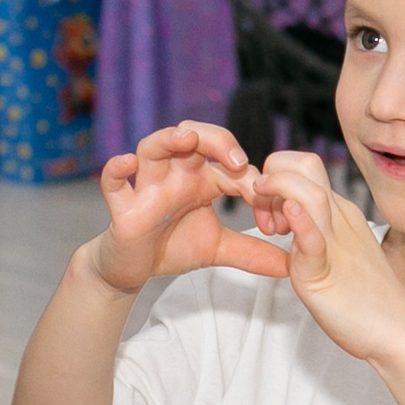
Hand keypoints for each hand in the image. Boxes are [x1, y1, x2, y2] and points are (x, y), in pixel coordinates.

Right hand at [88, 121, 287, 292]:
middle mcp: (175, 173)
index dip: (255, 188)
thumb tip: (291, 265)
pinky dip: (117, 169)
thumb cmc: (171, 246)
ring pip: (153, 146)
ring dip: (169, 139)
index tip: (272, 221)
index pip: (231, 167)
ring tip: (186, 140)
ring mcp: (147, 185)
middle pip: (194, 136)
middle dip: (217, 140)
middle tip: (237, 160)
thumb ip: (252, 252)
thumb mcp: (218, 249)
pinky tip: (127, 164)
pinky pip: (113, 180)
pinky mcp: (122, 206)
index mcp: (200, 178)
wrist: (134, 269)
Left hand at [242, 150, 404, 363]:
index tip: (267, 207)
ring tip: (268, 222)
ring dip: (277, 191)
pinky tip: (289, 214)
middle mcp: (339, 219)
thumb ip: (314, 233)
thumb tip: (290, 223)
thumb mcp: (337, 252)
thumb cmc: (365, 298)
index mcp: (340, 213)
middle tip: (262, 212)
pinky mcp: (325, 272)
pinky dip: (300, 222)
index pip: (305, 167)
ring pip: (309, 193)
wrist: (396, 330)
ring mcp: (334, 243)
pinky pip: (313, 238)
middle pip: (306, 165)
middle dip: (273, 172)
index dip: (278, 174)